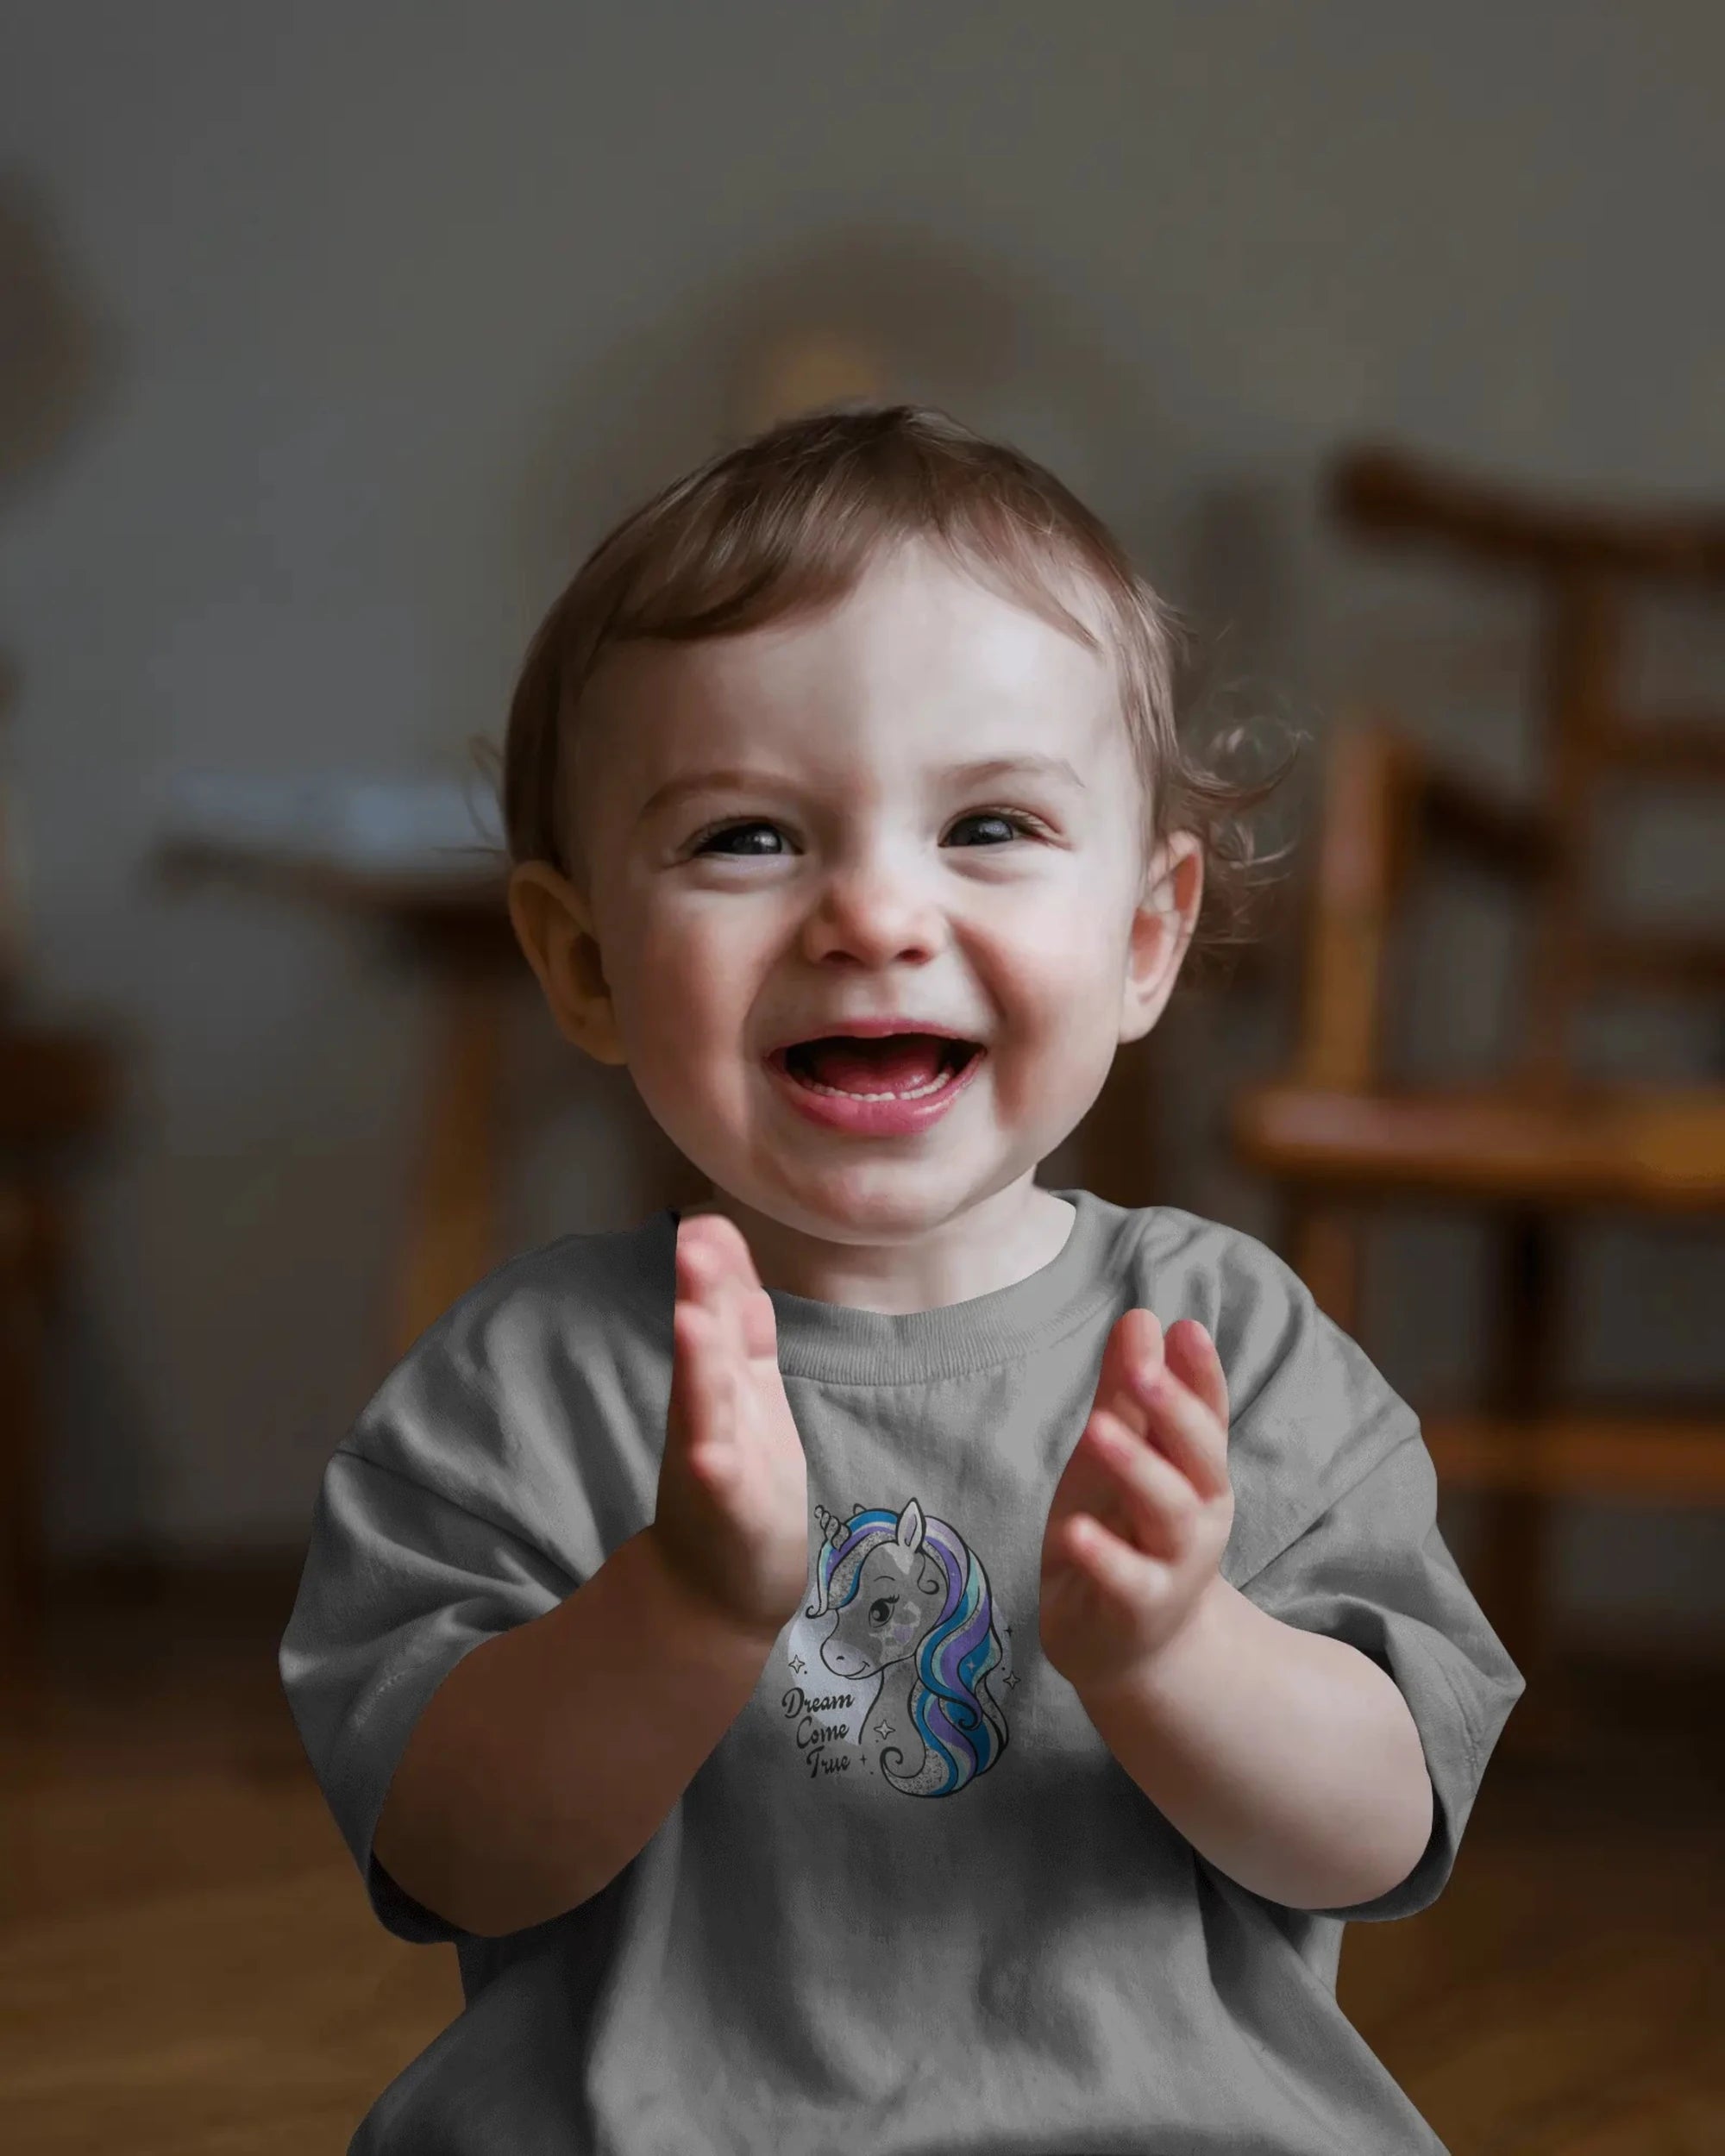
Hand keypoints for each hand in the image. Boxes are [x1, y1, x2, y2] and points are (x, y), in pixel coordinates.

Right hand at [649, 1212, 809, 1642]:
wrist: (721, 1583)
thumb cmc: (739, 1473)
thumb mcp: (744, 1381)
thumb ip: (736, 1312)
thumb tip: (716, 1231)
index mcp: (725, 1376)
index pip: (723, 1310)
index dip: (718, 1267)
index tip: (706, 1215)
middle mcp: (711, 1410)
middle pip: (706, 1345)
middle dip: (702, 1293)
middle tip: (694, 1239)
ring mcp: (714, 1459)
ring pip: (706, 1406)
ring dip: (700, 1365)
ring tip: (695, 1321)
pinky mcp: (726, 1510)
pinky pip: (719, 1484)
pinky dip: (713, 1465)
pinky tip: (709, 1452)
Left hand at [1040, 1309, 1233, 1696]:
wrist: (1129, 1645)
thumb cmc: (1123, 1531)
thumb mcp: (1119, 1453)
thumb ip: (1126, 1392)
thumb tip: (1142, 1316)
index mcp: (1197, 1470)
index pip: (1206, 1414)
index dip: (1200, 1373)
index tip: (1186, 1328)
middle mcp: (1200, 1513)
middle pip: (1198, 1456)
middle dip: (1173, 1410)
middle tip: (1141, 1369)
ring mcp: (1175, 1563)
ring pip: (1168, 1511)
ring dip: (1136, 1469)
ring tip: (1097, 1430)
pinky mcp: (1140, 1607)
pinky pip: (1126, 1580)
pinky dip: (1104, 1556)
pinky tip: (1074, 1530)